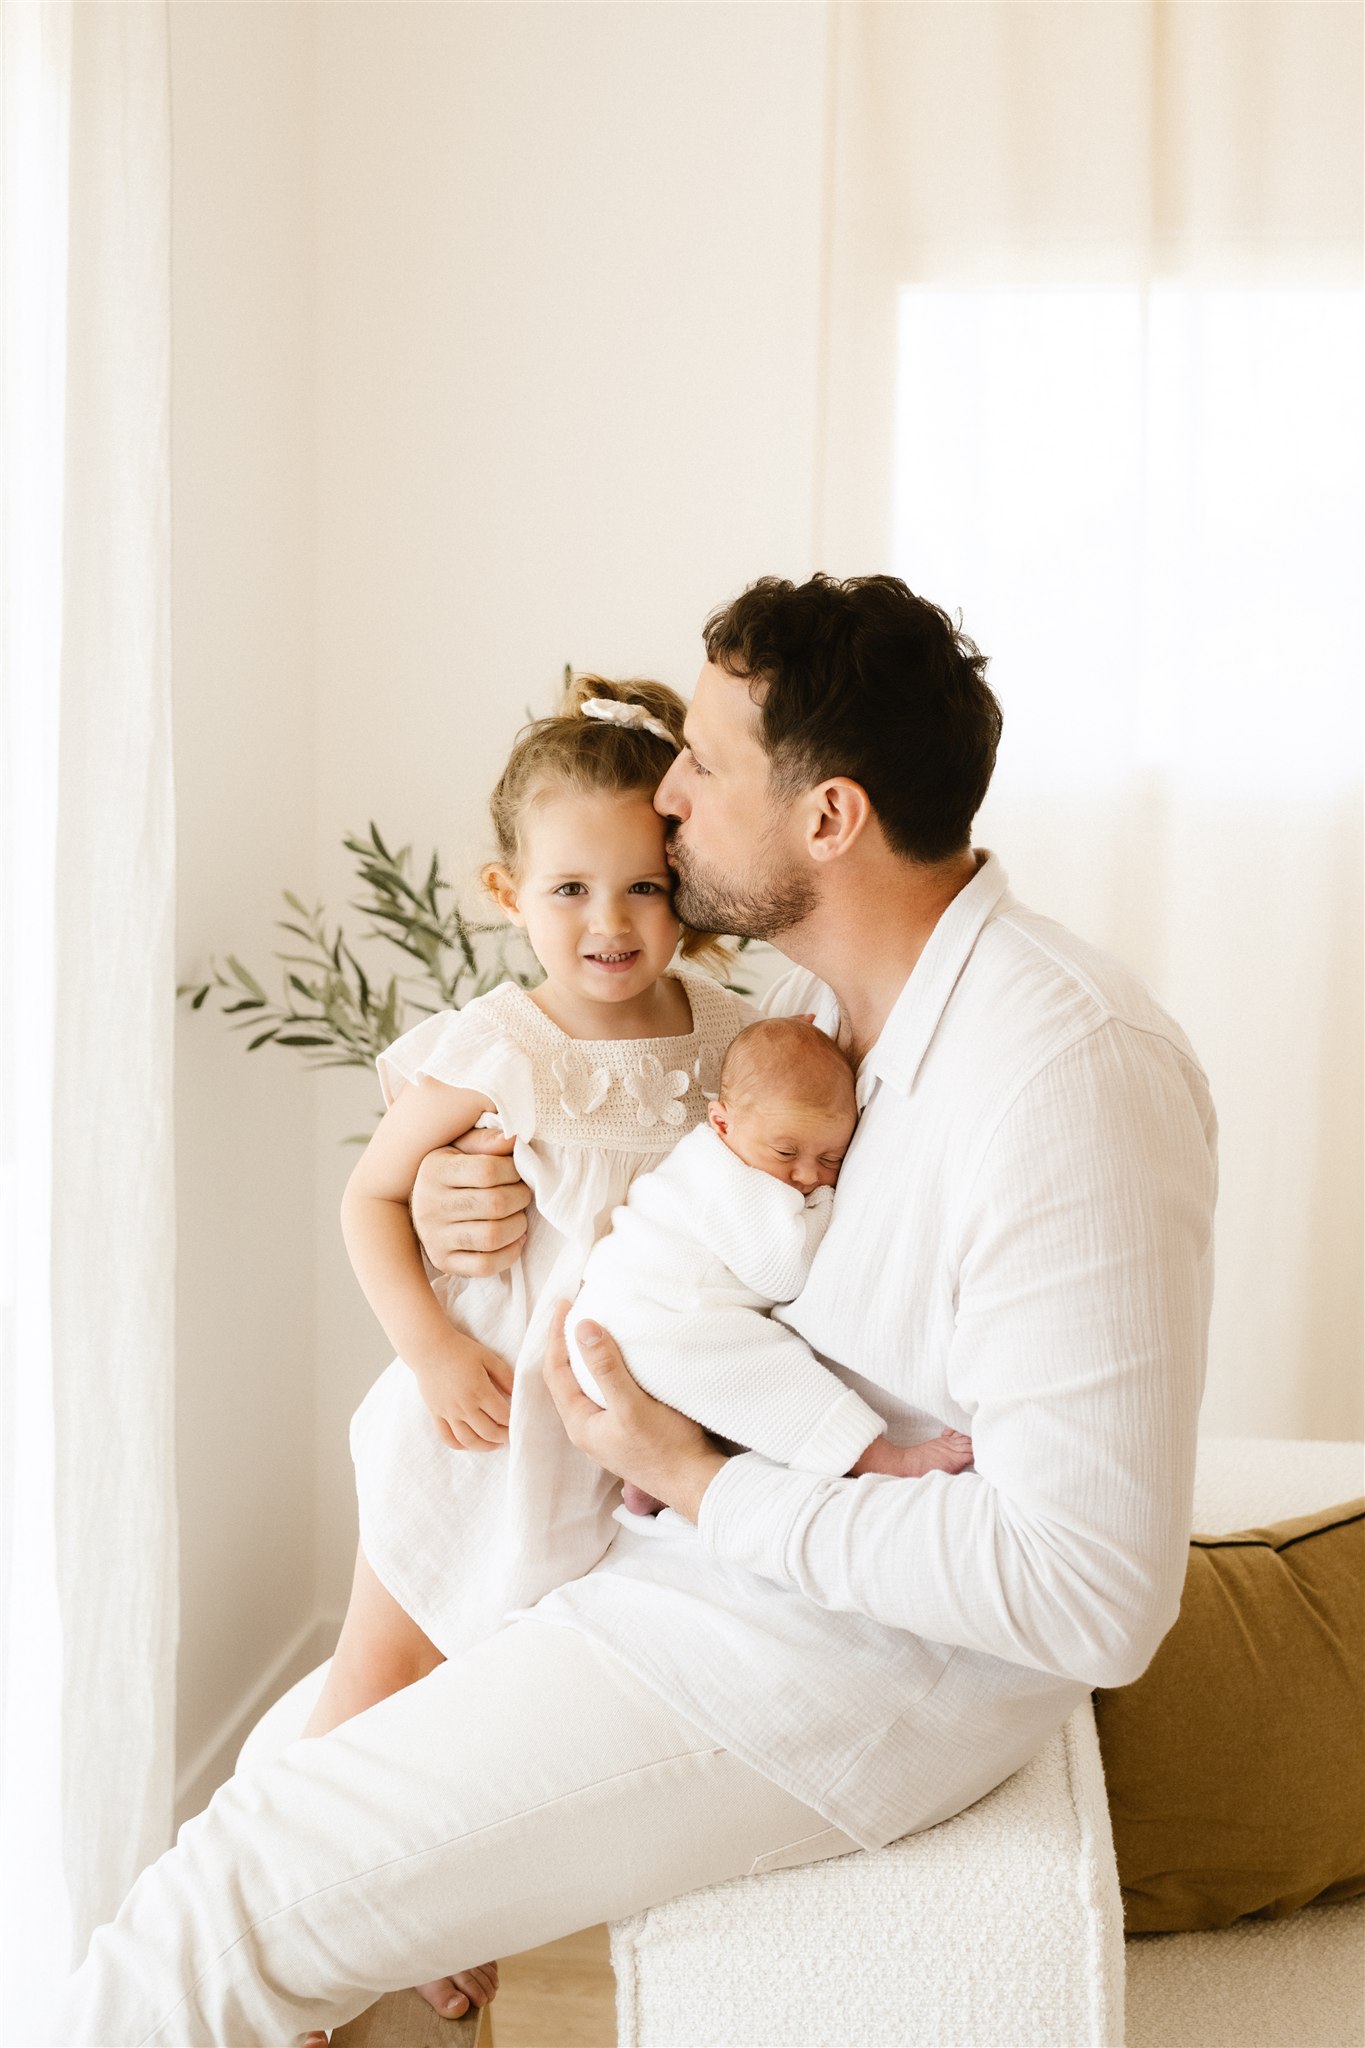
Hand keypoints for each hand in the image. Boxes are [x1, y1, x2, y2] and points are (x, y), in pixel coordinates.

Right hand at [410, 1129, 531, 1277]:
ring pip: (492, 1236)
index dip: (513, 1170)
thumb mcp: (460, 1148)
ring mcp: (434, 1238)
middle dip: (520, 1198)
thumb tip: (514, 1137)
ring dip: (518, 1225)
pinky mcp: (443, 1262)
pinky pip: (485, 1265)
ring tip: (519, 1215)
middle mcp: (430, 1206)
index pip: (487, 1171)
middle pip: (494, 1204)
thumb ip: (486, 1140)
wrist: (418, 1205)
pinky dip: (509, 1253)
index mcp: (434, 1170)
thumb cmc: (449, 1172)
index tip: (518, 1170)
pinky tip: (514, 1239)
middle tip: (523, 1193)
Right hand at [414, 1339, 513, 1449]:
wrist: (428, 1348)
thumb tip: (518, 1393)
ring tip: (495, 1443)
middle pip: (488, 1432)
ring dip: (484, 1446)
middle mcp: (464, 1405)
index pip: (502, 1416)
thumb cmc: (460, 1350)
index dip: (513, 1422)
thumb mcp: (488, 1357)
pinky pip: (447, 1438)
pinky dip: (460, 1445)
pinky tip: (470, 1443)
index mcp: (479, 1390)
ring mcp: (448, 1412)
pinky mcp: (436, 1414)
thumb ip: (505, 1375)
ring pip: (468, 1440)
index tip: (518, 1421)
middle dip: (503, 1437)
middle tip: (511, 1435)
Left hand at [542, 1304, 728, 1521]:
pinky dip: (603, 1371)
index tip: (563, 1305)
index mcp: (580, 1424)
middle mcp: (587, 1429)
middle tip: (573, 1313)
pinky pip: (604, 1394)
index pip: (555, 1372)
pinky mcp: (625, 1431)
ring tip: (592, 1331)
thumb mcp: (632, 1404)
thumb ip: (605, 1368)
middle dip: (566, 1345)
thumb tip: (582, 1328)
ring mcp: (606, 1433)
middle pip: (566, 1379)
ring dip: (585, 1358)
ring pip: (585, 1387)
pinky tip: (617, 1362)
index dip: (556, 1337)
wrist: (695, 1482)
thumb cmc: (665, 1447)